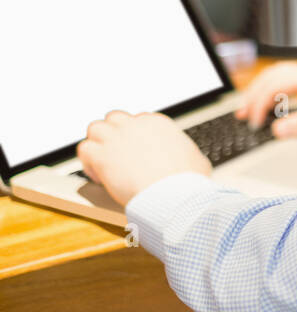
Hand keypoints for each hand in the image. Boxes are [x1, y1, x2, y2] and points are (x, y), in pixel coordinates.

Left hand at [77, 111, 212, 207]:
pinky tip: (98, 176)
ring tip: (102, 163)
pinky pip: (84, 149)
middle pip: (114, 119)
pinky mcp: (102, 155)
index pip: (137, 121)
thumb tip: (192, 161)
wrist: (174, 193)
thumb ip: (188, 154)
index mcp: (157, 123)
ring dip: (97, 144)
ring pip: (95, 128)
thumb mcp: (196, 160)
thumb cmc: (188, 181)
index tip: (135, 154)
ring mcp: (116, 138)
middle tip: (116, 155)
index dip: (134, 138)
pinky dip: (87, 162)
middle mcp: (134, 125)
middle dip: (113, 134)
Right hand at [235, 62, 296, 136]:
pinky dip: (274, 89)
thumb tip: (277, 130)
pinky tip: (272, 102)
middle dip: (254, 94)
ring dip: (262, 89)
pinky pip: (289, 79)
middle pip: (273, 75)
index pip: (276, 84)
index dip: (260, 102)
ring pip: (279, 74)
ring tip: (248, 107)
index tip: (252, 121)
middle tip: (242, 115)